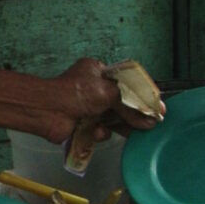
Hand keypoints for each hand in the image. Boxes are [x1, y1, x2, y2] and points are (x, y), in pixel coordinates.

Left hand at [40, 58, 164, 150]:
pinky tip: (98, 132)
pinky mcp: (84, 124)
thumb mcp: (108, 92)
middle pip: (122, 102)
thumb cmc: (75, 93)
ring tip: (133, 131)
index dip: (142, 94)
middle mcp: (94, 88)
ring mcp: (89, 107)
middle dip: (134, 113)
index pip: (126, 81)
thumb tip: (150, 118)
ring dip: (119, 125)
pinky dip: (101, 132)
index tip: (156, 105)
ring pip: (113, 118)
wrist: (48, 111)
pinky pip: (101, 130)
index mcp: (98, 72)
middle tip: (150, 123)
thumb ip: (130, 104)